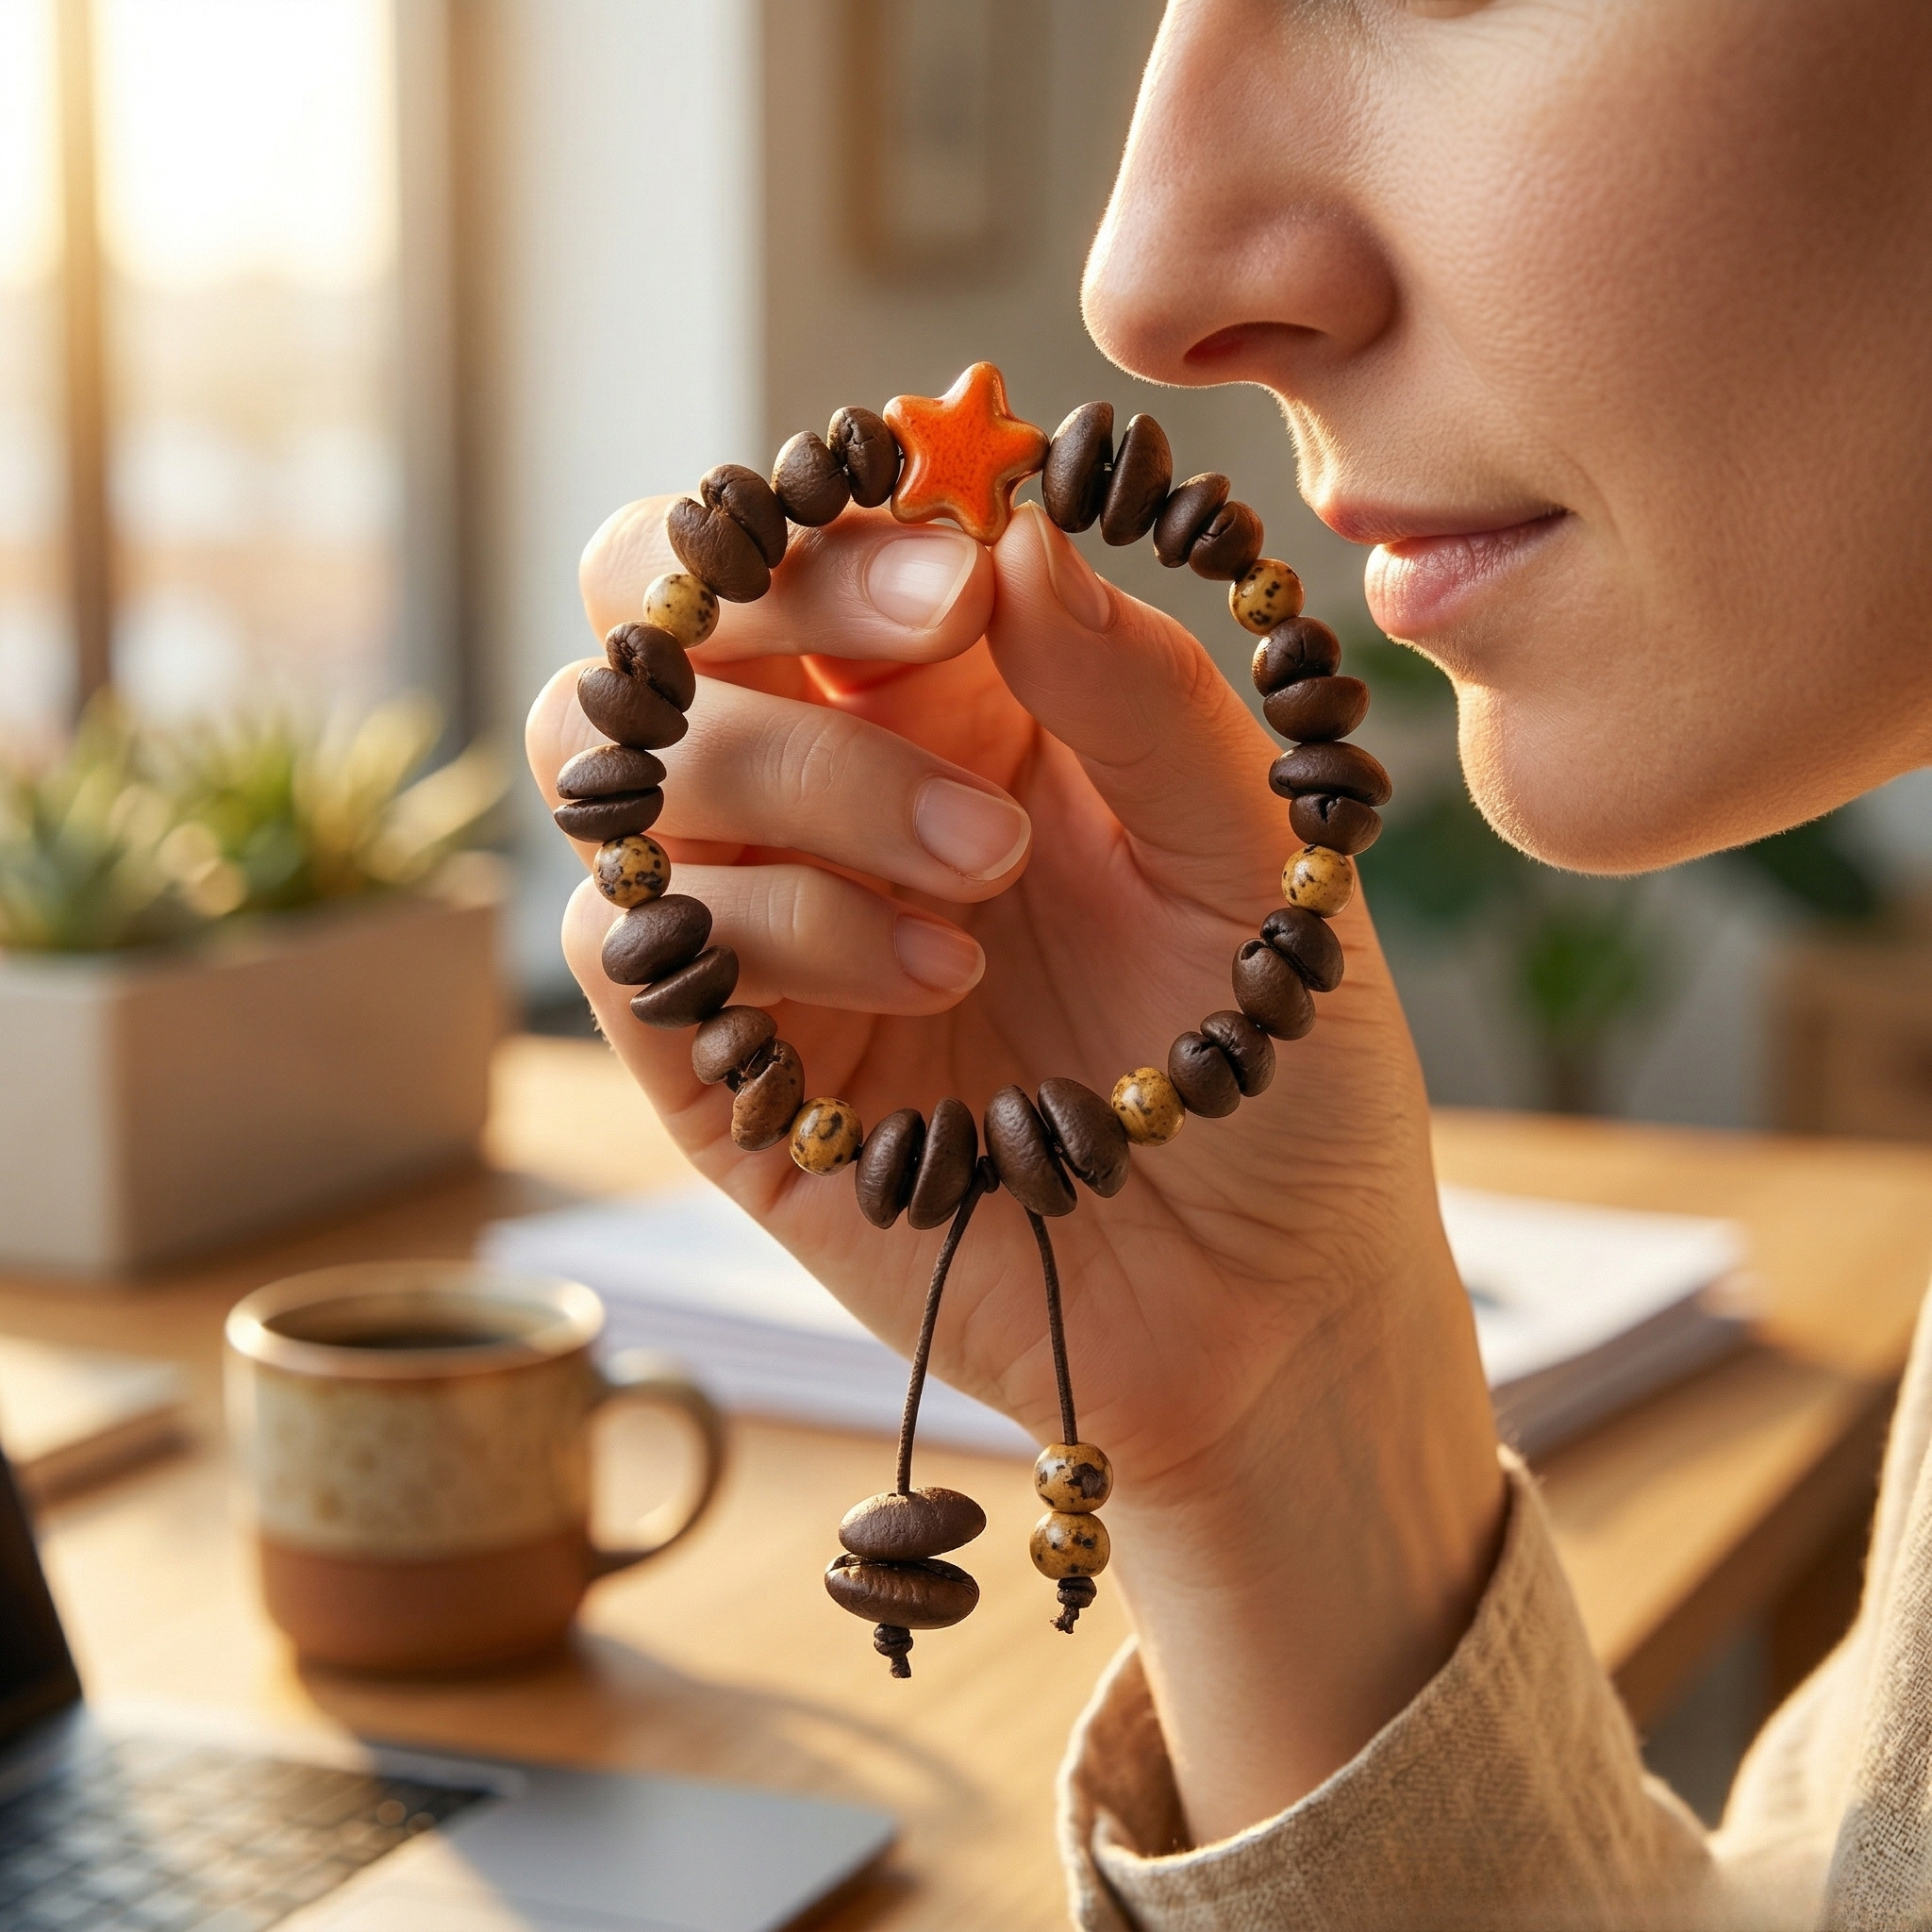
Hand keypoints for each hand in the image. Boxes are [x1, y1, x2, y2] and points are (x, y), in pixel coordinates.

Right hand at [526, 498, 1503, 1838]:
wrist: (1268, 1301)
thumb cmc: (1282, 1067)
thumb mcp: (1252, 859)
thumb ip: (1139, 691)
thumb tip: (1014, 530)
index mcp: (960, 708)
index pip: (807, 541)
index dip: (840, 516)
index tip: (958, 563)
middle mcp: (833, 796)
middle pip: (658, 615)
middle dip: (765, 600)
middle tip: (932, 639)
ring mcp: (763, 931)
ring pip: (623, 766)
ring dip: (792, 778)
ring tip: (981, 879)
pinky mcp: (723, 1074)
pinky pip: (637, 943)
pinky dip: (770, 927)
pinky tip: (932, 981)